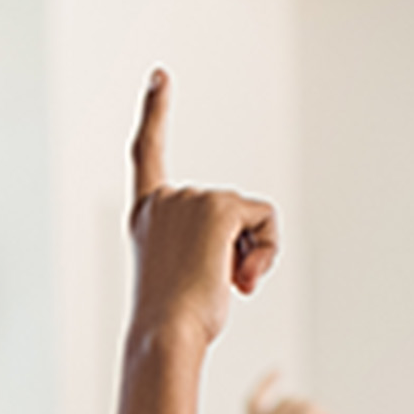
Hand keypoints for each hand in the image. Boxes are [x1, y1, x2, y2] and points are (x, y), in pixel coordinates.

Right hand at [127, 71, 276, 352]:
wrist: (166, 336)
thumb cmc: (175, 326)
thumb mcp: (187, 282)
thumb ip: (208, 254)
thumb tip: (242, 267)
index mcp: (147, 216)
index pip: (147, 155)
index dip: (155, 114)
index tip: (160, 77)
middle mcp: (164, 200)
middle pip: (229, 208)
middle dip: (239, 249)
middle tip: (222, 288)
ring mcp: (190, 199)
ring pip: (250, 217)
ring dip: (253, 255)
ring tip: (227, 287)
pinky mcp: (219, 207)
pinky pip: (264, 219)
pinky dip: (267, 251)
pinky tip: (242, 279)